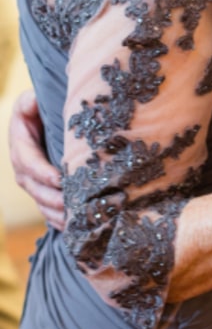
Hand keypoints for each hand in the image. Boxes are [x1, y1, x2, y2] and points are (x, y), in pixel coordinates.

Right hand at [8, 89, 63, 229]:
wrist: (40, 119)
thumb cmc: (39, 107)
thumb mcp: (30, 101)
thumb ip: (30, 102)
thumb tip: (32, 101)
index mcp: (20, 143)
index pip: (29, 161)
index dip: (42, 172)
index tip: (59, 180)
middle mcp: (22, 166)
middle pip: (34, 186)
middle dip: (52, 198)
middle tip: (71, 206)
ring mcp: (30, 180)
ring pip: (40, 201)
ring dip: (55, 213)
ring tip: (74, 221)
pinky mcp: (40, 189)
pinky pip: (45, 208)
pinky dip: (56, 219)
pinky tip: (71, 227)